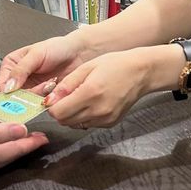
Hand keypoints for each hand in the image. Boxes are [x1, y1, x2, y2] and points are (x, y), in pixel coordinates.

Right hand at [0, 35, 86, 94]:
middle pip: (13, 96)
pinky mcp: (42, 95)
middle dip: (26, 94)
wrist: (77, 53)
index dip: (8, 92)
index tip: (18, 93)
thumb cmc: (57, 47)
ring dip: (38, 95)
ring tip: (50, 83)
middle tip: (39, 88)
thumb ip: (21, 69)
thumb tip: (8, 86)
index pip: (2, 84)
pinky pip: (38, 104)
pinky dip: (45, 98)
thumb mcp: (36, 54)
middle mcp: (19, 78)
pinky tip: (52, 87)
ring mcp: (30, 88)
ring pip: (26, 101)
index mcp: (12, 65)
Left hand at [42, 48, 156, 127]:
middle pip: (65, 121)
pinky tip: (92, 103)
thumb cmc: (115, 64)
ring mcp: (105, 119)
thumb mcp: (87, 67)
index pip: (58, 112)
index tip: (54, 97)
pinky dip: (84, 116)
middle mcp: (98, 110)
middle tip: (66, 96)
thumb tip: (49, 100)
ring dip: (72, 114)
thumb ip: (67, 84)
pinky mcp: (110, 123)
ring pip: (75, 124)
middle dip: (60, 111)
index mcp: (90, 93)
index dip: (52, 105)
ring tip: (81, 97)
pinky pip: (88, 124)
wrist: (141, 72)